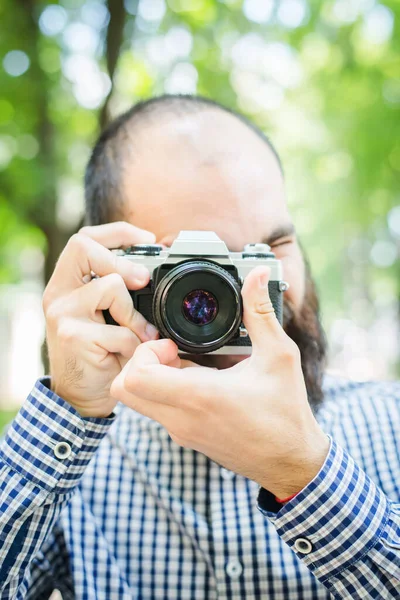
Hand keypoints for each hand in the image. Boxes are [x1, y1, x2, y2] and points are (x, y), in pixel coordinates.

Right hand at [43, 222, 158, 417]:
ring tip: (140, 336)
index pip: (84, 239)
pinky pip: (120, 330)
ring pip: (110, 286)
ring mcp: (62, 314)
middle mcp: (58, 294)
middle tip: (144, 280)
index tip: (148, 239)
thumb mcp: (107, 318)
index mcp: (67, 284)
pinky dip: (134, 344)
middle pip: (84, 247)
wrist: (81, 398)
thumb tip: (159, 270)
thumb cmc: (100, 355)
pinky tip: (128, 356)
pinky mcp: (74, 336)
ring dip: (135, 315)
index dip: (117, 232)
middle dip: (122, 259)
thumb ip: (121, 293)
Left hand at [110, 266, 329, 497]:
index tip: (171, 343)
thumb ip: (261, 312)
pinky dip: (163, 390)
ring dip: (150, 376)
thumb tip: (258, 275)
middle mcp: (181, 418)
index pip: (134, 377)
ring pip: (137, 401)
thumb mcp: (279, 356)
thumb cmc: (286, 413)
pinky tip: (197, 377)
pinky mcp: (186, 438)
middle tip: (170, 349)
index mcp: (198, 396)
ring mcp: (180, 431)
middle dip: (138, 361)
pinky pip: (156, 410)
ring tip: (185, 360)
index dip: (144, 351)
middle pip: (123, 388)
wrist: (290, 463)